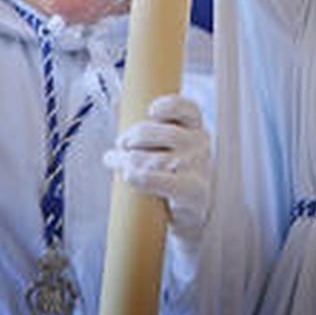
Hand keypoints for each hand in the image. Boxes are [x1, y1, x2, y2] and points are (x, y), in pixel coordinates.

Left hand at [104, 94, 210, 239]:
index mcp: (195, 128)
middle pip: (163, 133)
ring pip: (154, 158)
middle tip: (120, 144)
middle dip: (133, 137)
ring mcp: (198, 168)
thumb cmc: (174, 173)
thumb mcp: (166, 146)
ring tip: (115, 161)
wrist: (193, 212)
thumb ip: (145, 124)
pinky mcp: (192, 191)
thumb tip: (116, 101)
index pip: (188, 109)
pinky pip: (158, 179)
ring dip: (127, 160)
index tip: (151, 111)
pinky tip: (128, 176)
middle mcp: (200, 144)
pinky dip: (138, 177)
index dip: (170, 106)